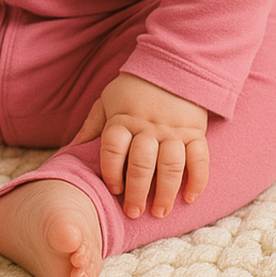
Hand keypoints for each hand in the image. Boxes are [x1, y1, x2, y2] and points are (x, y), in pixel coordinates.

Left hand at [74, 72, 208, 218]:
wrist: (172, 64)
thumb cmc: (135, 87)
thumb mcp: (109, 98)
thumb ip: (95, 122)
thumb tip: (75, 146)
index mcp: (124, 118)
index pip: (113, 148)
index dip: (111, 171)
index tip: (114, 188)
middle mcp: (149, 126)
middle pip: (141, 163)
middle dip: (137, 192)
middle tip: (133, 211)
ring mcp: (174, 130)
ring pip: (171, 166)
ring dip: (166, 192)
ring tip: (160, 212)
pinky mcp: (195, 132)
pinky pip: (200, 159)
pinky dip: (198, 180)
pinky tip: (190, 197)